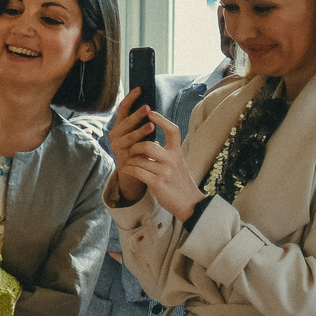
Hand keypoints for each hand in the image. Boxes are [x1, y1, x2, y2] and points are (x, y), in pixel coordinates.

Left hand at [111, 93, 198, 216]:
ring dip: (130, 161)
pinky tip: (126, 170)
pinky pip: (137, 171)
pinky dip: (128, 170)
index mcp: (177, 152)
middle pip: (148, 145)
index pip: (173, 131)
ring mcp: (165, 172)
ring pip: (139, 159)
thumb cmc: (178, 182)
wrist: (189, 203)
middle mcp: (172, 160)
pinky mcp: (157, 183)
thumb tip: (150, 142)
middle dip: (135, 147)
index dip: (161, 120)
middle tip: (131, 152)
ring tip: (129, 164)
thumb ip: (166, 153)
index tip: (150, 112)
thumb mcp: (176, 164)